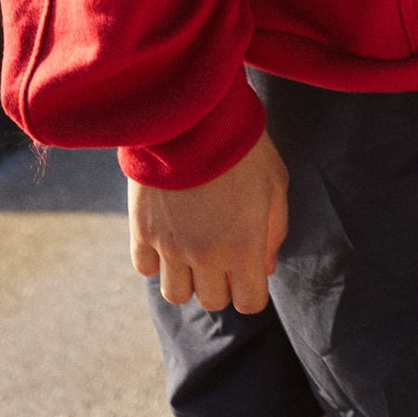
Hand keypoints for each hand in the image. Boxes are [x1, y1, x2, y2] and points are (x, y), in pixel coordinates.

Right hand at [129, 128, 289, 315]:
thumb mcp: (275, 183)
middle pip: (212, 301)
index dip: (252, 288)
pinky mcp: (142, 229)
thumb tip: (265, 266)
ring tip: (191, 249)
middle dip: (221, 283)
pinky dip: (155, 260)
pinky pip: (144, 268)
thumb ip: (274, 230)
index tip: (249, 269)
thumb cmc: (243, 146)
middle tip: (221, 253)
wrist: (194, 114)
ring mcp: (170, 246)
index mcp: (244, 248)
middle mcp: (206, 256)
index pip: (250, 303)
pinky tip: (167, 236)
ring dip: (187, 278)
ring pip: (176, 294)